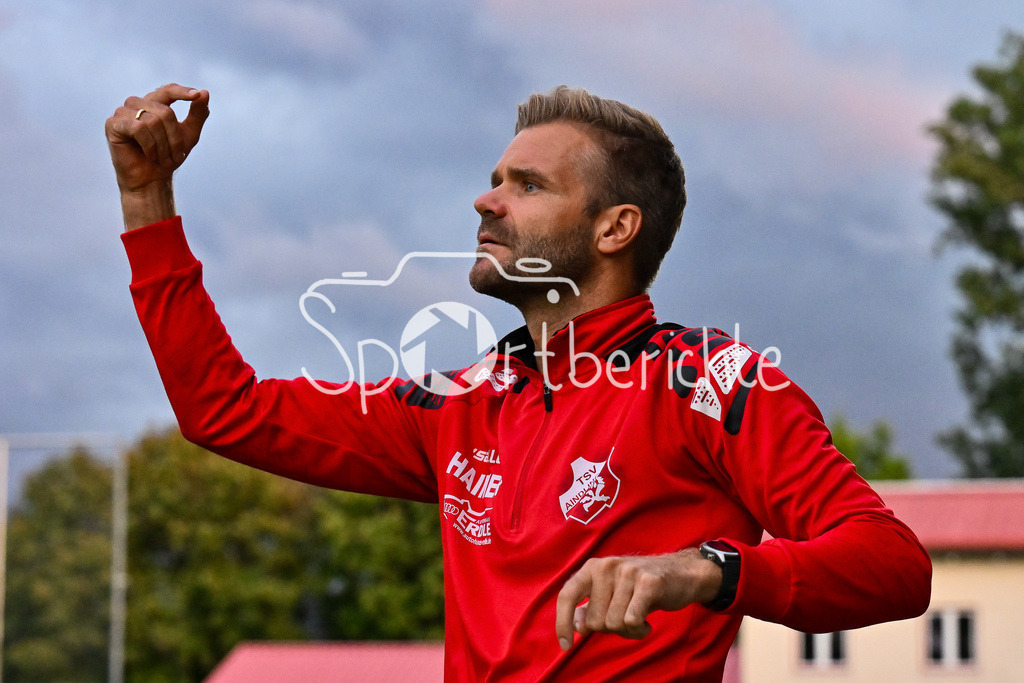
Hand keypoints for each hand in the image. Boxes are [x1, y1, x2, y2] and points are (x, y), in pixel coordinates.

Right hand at [106, 83, 209, 191]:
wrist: (152, 179)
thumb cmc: (168, 156)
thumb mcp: (189, 135)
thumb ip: (197, 114)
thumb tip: (205, 92)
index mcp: (154, 102)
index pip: (168, 90)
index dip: (182, 92)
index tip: (196, 95)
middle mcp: (137, 103)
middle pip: (165, 112)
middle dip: (175, 137)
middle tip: (175, 155)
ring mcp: (122, 112)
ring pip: (152, 121)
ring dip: (162, 145)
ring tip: (162, 158)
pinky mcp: (113, 124)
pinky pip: (138, 128)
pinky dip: (149, 145)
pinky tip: (149, 155)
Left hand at [554, 548, 720, 650]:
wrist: (682, 574)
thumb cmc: (641, 588)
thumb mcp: (612, 593)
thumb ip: (591, 607)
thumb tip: (577, 625)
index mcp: (593, 567)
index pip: (567, 595)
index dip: (562, 623)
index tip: (566, 645)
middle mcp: (607, 566)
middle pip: (595, 620)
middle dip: (610, 628)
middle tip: (626, 618)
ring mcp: (628, 572)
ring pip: (614, 624)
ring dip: (628, 631)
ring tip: (639, 618)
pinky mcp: (648, 582)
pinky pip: (632, 621)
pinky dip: (639, 630)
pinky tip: (647, 622)